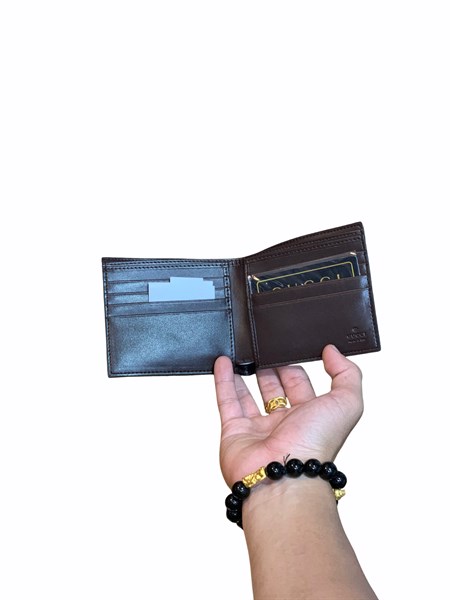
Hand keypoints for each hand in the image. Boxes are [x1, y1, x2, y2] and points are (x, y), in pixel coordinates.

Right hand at [214, 344, 363, 486]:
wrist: (283, 478)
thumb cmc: (316, 445)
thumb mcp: (347, 403)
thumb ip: (347, 374)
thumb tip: (332, 352)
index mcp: (310, 417)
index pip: (301, 384)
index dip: (296, 365)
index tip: (289, 346)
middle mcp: (284, 424)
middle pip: (274, 388)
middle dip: (271, 367)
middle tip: (265, 347)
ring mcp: (258, 429)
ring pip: (249, 394)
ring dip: (246, 372)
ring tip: (244, 352)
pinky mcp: (234, 432)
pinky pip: (226, 401)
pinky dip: (223, 380)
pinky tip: (223, 362)